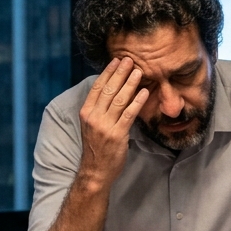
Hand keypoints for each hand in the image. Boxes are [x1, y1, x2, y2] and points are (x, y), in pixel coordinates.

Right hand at [78, 57, 148, 186]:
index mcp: (86, 112)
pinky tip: (144, 92)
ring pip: (119, 99)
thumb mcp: (92, 124)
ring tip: (139, 72)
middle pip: (109, 89)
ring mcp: (105, 126)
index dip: (108, 72)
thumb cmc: (97, 146)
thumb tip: (113, 89)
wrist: (96, 170)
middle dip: (120, 73)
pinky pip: (129, 114)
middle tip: (130, 60)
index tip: (116, 60)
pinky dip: (137, 101)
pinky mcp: (117, 134)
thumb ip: (100, 108)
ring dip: (130, 83)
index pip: (97, 87)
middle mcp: (94, 117)